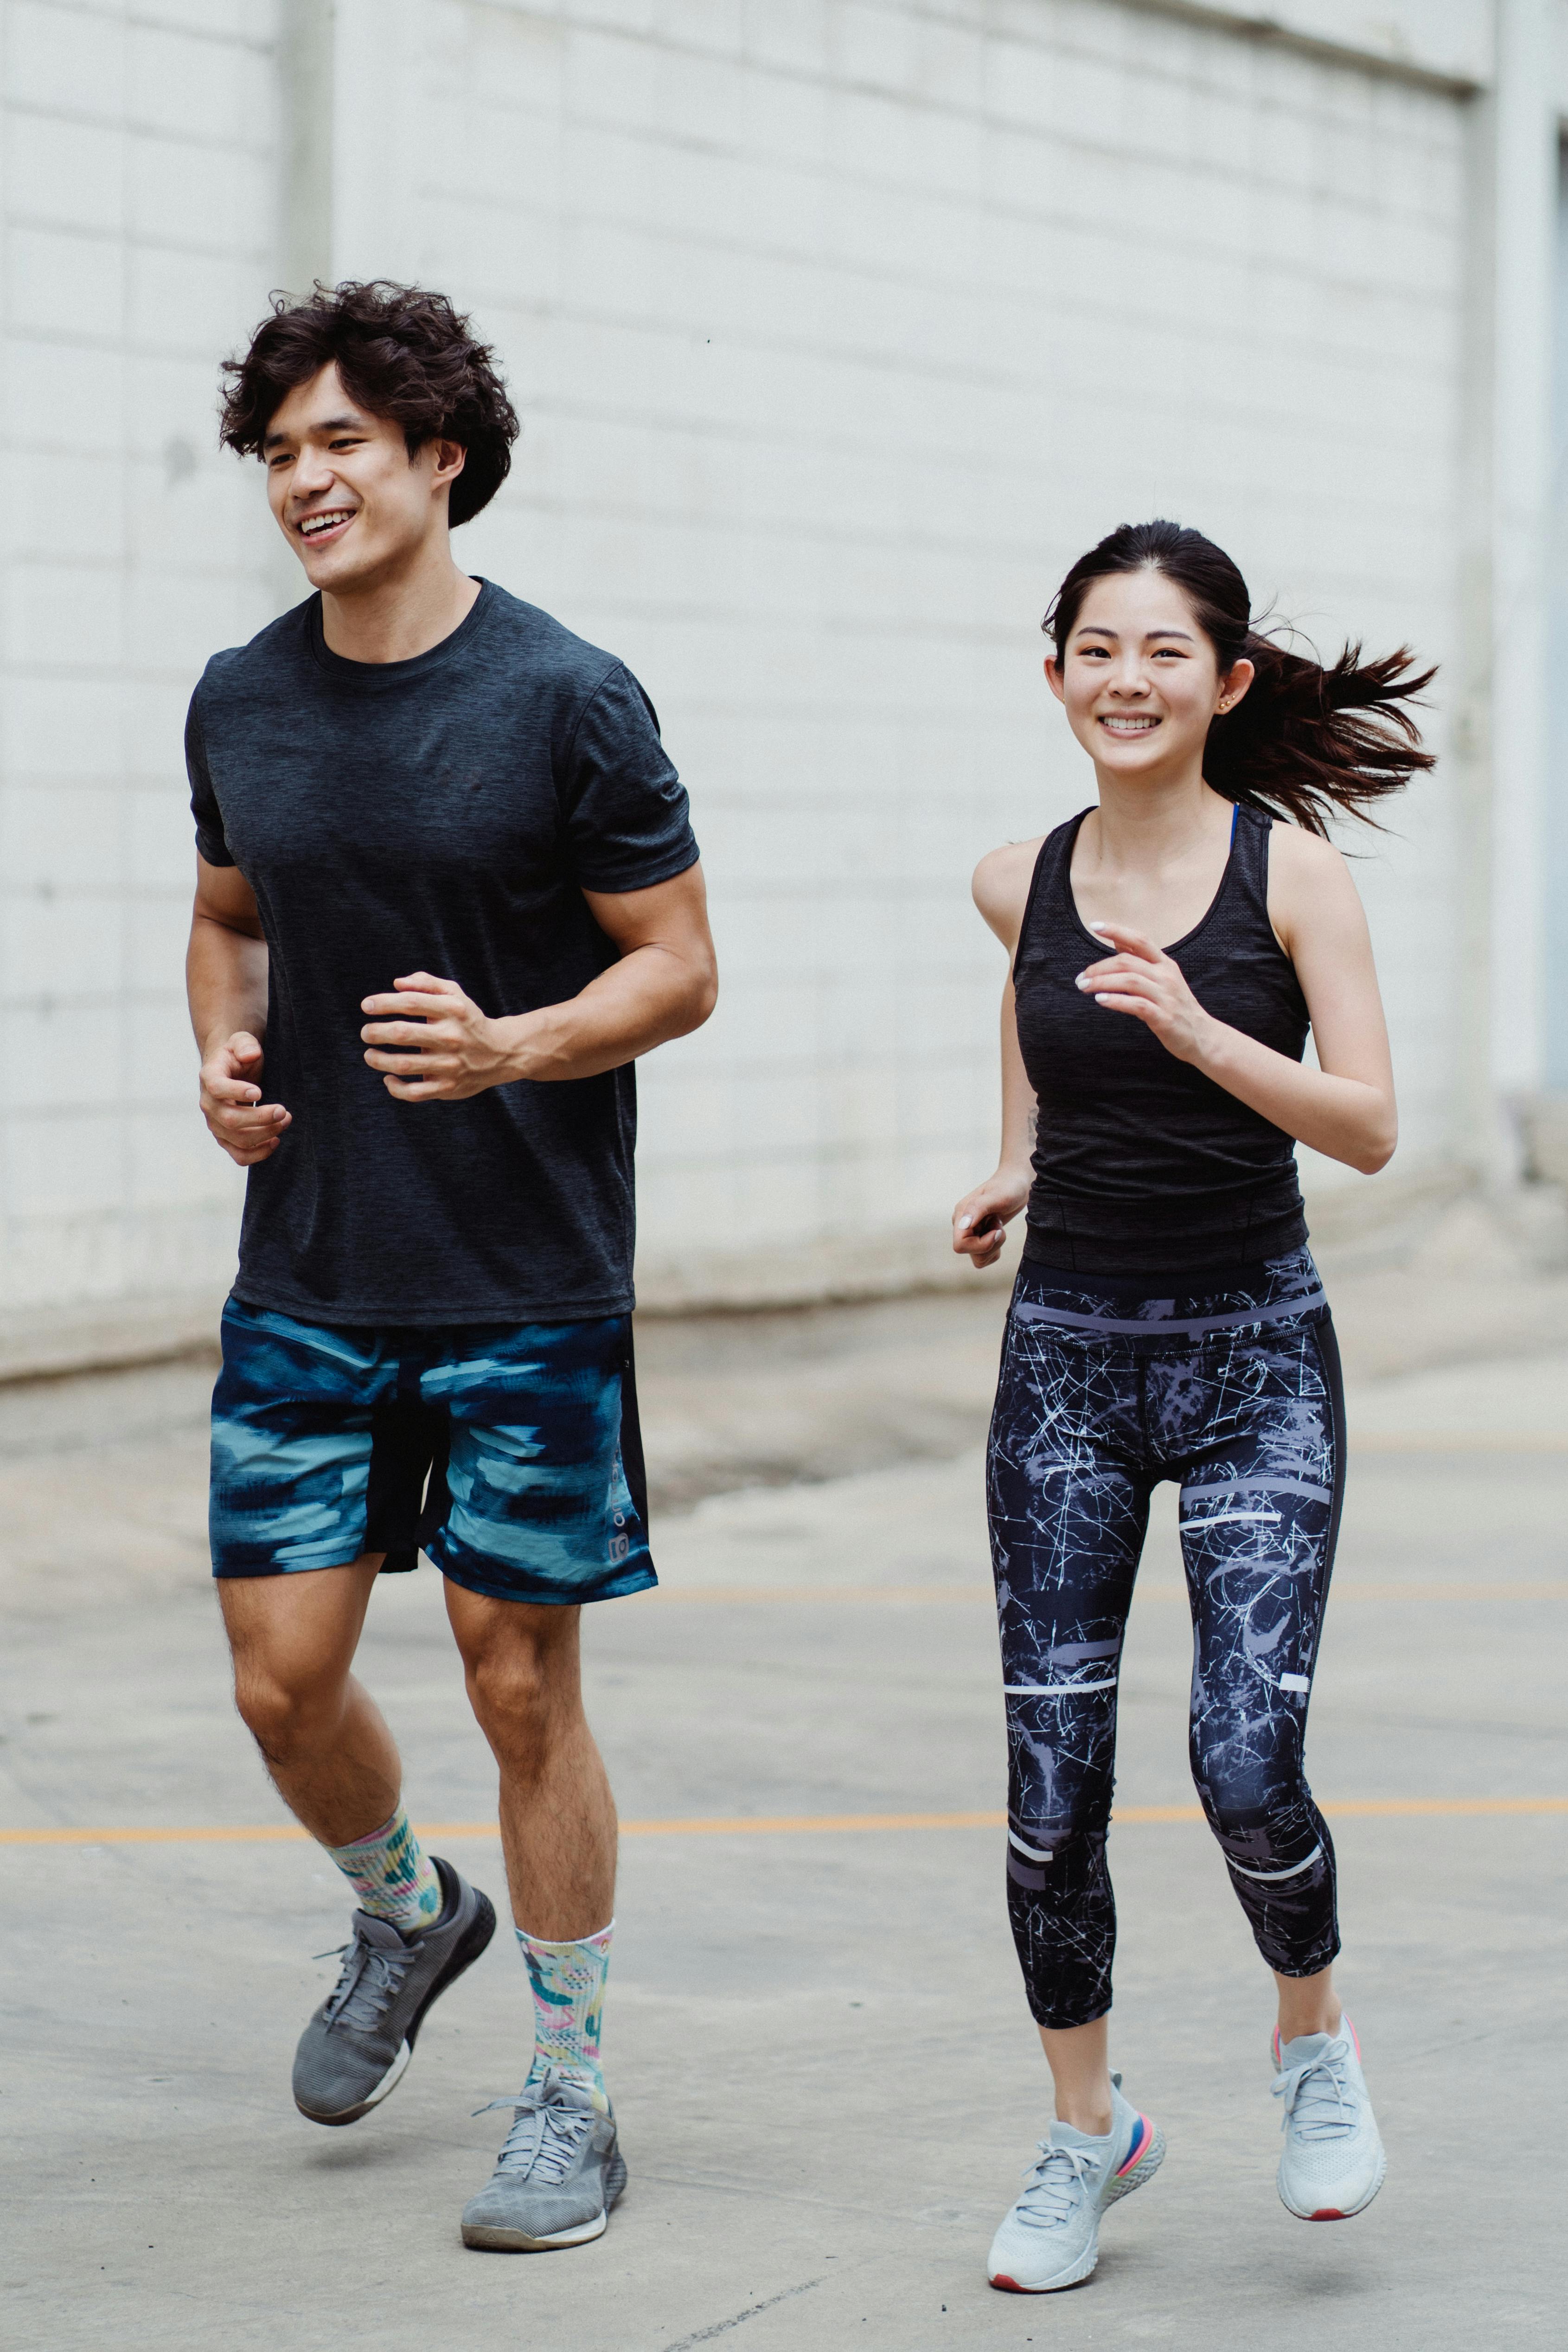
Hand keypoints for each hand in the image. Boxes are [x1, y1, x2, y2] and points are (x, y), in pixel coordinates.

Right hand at [198, 1031, 290, 1164]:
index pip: (217, 1088)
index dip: (237, 1092)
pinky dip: (258, 1154)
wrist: (232, 1070)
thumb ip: (245, 1045)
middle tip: (284, 1111)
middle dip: (261, 1118)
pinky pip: (239, 1155)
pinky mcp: (226, 1138)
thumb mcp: (242, 1041)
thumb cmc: (238, 1056)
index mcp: (210, 1077)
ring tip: (285, 1121)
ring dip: (265, 1134)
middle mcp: (209, 1104)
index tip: (260, 1091)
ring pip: (237, 1139)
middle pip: (230, 1119)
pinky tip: (275, 1141)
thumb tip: (251, 1054)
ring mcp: (216, 1124)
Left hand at [360, 973, 518, 1101]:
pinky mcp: (448, 1087)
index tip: (366, 1006)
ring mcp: (450, 1064)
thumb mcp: (455, 994)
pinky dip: (396, 1088)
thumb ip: (427, 983)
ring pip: (404, 1064)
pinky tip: (388, 1078)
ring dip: (379, 1060)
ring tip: (369, 1055)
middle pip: (403, 1033)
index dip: (384, 1003)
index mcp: (452, 1011)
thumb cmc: (468, 1020)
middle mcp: (451, 1037)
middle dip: (376, 1032)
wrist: (501, 1053)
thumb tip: (397, 983)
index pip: (411, 1003)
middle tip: (366, 1033)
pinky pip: (414, 1092)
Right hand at [952, 1168, 1030, 1268]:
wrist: (1016, 1184)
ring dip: (994, 1246)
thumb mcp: (997, 1196)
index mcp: (961, 1215)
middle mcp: (963, 1226)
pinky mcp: (980, 1238)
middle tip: (999, 1225)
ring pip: (978, 1258)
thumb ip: (978, 1208)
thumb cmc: (1008, 1187)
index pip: (960, 1245)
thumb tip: (963, 1224)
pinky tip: (998, 1231)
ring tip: (998, 1226)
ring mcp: (971, 1233)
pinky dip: (996, 1249)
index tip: (996, 1231)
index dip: (980, 1244)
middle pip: (970, 1252)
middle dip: (990, 1244)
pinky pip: (985, 1257)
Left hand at [1075, 922, 1219, 1063]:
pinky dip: (1116, 1001)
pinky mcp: (1164, 1017)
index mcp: (1165, 964)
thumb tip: (1116, 940)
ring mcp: (1166, 996)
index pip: (1140, 939)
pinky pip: (1136, 1005)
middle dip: (1099, 968)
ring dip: (1102, 983)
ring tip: (1084, 988)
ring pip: (1130, 981)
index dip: (1117, 930)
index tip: (1095, 925)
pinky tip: (1101, 1000)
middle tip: (1081, 978)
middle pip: (1128, 962)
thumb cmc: (1175, 1006)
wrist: (1202, 1036)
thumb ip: (1139, 960)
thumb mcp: (1161, 978)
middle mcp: (1166, 976)